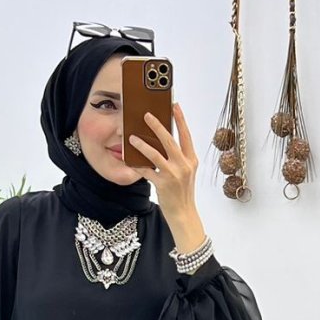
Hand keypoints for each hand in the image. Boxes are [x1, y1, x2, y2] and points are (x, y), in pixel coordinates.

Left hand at [127, 101, 205, 246]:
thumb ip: (178, 158)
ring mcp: (174, 175)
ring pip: (155, 155)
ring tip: (132, 138)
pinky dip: (137, 165)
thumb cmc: (182, 192)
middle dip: (157, 126)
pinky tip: (128, 160)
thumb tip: (163, 141)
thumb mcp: (186, 172)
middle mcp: (184, 165)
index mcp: (191, 159)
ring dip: (142, 145)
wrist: (184, 214)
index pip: (186, 135)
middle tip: (147, 115)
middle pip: (169, 140)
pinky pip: (146, 171)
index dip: (181, 120)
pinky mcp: (163, 184)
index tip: (175, 106)